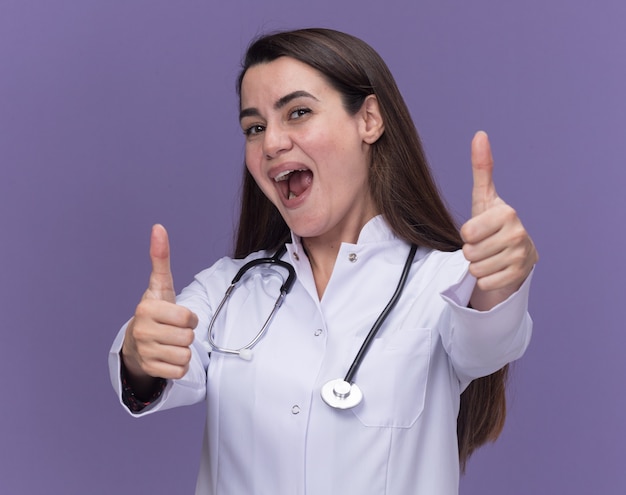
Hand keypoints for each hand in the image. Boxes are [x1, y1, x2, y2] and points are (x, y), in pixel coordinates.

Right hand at [121, 224, 197, 382]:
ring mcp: (144, 352)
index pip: (187, 318)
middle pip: (188, 337)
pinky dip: (179, 366)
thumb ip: (161, 258)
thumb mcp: (160, 286)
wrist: (136, 342)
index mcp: (146, 309)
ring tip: (170, 343)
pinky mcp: (150, 370)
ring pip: (185, 355)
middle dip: (186, 334)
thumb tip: (158, 227)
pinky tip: (168, 357)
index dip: (189, 317)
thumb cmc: (155, 311)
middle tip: (173, 331)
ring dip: (183, 350)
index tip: (178, 316)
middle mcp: (142, 331)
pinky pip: (180, 371)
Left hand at [461, 131, 537, 310]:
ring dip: (478, 266)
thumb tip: (480, 134)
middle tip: (484, 245)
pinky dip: (486, 280)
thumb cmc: (493, 224)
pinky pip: (486, 283)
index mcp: (507, 213)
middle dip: (471, 252)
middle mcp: (519, 234)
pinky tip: (497, 269)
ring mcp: (521, 257)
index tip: (478, 230)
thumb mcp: (484, 198)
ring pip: (476, 269)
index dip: (466, 234)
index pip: (467, 233)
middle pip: (469, 252)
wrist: (515, 255)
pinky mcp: (520, 277)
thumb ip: (482, 168)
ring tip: (490, 257)